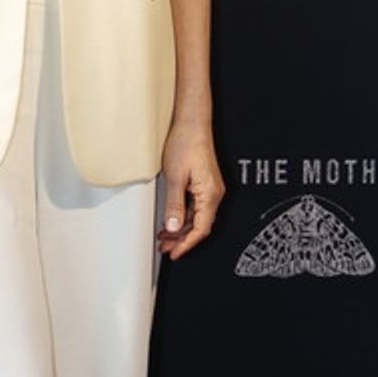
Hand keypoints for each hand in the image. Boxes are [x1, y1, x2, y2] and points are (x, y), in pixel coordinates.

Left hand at [157, 119, 224, 259]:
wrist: (192, 123)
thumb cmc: (186, 143)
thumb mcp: (175, 177)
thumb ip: (174, 205)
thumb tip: (173, 227)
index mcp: (210, 195)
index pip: (200, 229)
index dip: (186, 244)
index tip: (174, 253)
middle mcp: (214, 194)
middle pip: (199, 225)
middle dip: (180, 238)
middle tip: (164, 246)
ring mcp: (210, 189)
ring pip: (196, 217)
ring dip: (180, 228)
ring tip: (163, 235)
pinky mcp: (204, 184)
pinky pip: (195, 206)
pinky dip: (182, 215)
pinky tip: (170, 218)